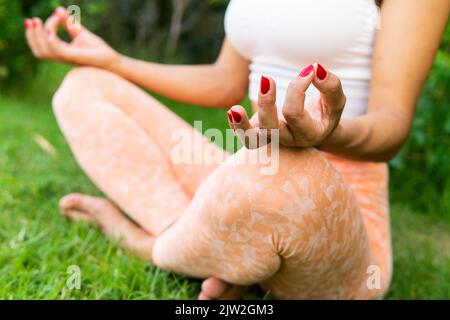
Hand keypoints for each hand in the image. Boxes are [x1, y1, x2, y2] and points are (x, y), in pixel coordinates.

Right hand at [24, 7, 119, 69]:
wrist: (113, 60)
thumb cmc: (99, 50)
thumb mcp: (81, 33)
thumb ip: (69, 23)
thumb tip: (58, 9)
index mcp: (62, 52)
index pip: (44, 42)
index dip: (42, 28)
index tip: (54, 15)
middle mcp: (62, 56)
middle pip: (38, 51)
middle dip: (31, 35)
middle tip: (31, 20)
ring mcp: (68, 57)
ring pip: (44, 52)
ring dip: (38, 36)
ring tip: (39, 22)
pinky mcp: (75, 57)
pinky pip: (57, 51)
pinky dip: (50, 40)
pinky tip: (50, 31)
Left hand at [227, 64, 345, 147]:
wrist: (317, 130)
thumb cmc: (325, 112)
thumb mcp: (335, 101)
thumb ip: (330, 86)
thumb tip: (315, 68)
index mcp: (309, 134)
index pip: (295, 114)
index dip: (298, 89)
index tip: (308, 70)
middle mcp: (288, 140)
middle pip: (272, 130)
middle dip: (266, 104)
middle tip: (267, 79)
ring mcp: (272, 139)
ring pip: (252, 141)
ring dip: (242, 126)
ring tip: (234, 110)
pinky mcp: (260, 134)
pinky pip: (245, 136)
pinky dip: (236, 125)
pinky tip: (233, 111)